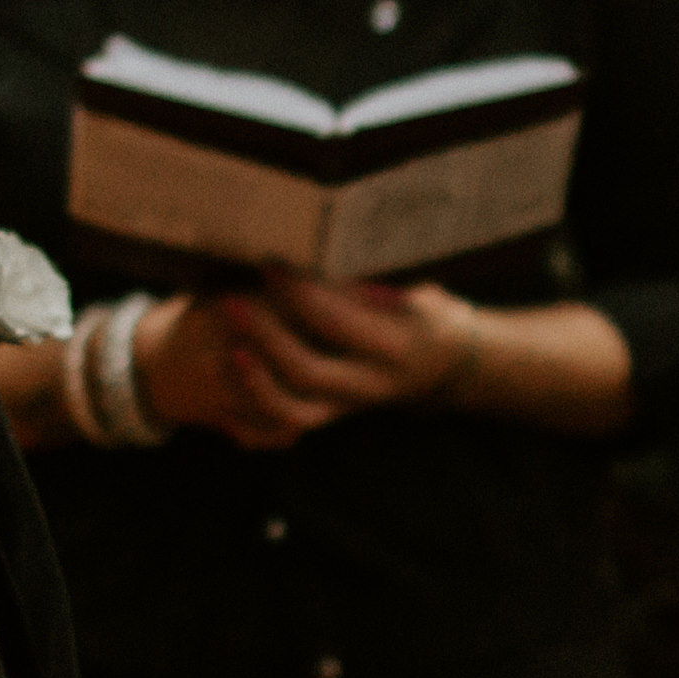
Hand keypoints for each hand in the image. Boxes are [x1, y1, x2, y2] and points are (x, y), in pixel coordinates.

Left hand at [138, 275, 471, 444]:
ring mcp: (350, 406)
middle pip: (307, 370)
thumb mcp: (416, 296)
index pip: (336, 322)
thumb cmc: (428, 316)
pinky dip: (256, 412)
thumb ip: (370, 284)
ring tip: (230, 348)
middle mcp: (371, 384)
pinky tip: (229, 391)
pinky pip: (287, 425)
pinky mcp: (332, 414)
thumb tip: (323, 252)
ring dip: (256, 383)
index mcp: (395, 347)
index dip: (298, 294)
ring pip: (294, 411)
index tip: (269, 265)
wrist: (449, 367)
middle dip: (265, 336)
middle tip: (233, 300)